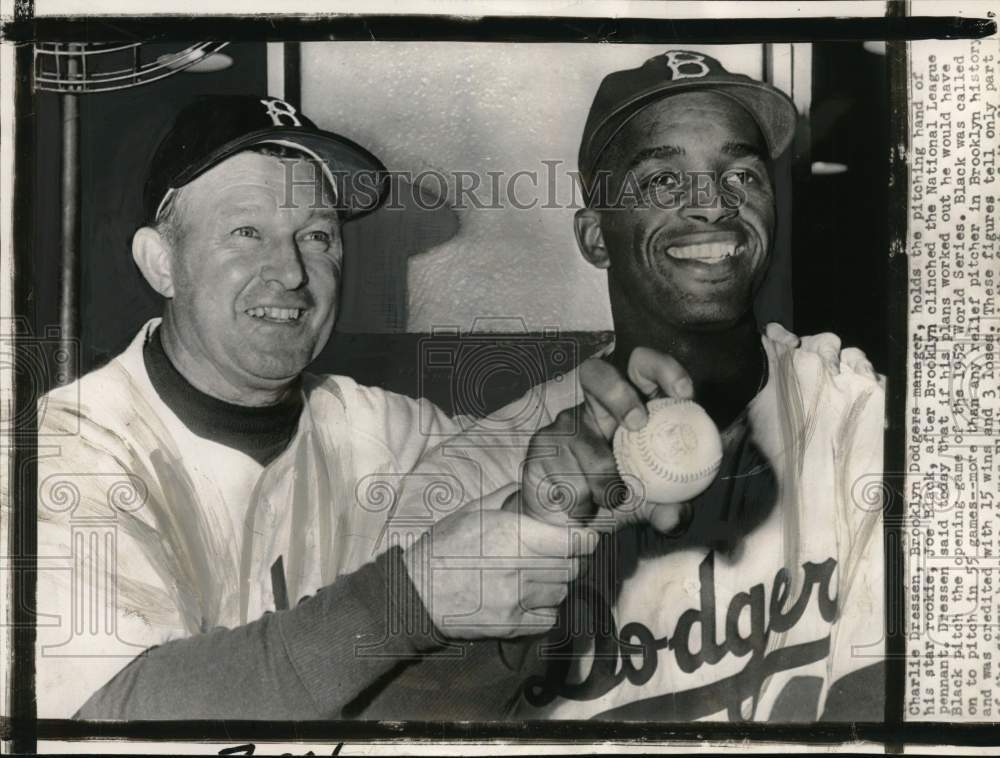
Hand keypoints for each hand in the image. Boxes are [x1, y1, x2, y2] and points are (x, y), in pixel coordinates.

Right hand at [402, 487, 597, 639]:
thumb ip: (508, 497)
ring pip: (562, 591)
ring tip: (538, 575)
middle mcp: (520, 568)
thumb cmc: (444, 547)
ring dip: (557, 582)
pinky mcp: (512, 625)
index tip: (586, 537)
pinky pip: (550, 617)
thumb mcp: (472, 511)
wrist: (418, 592)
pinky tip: (530, 598)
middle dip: (571, 559)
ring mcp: (518, 599)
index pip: (574, 542)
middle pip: (572, 567)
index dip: (586, 539)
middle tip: (559, 554)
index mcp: (513, 534)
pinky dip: (546, 608)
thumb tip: (534, 488)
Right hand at [507, 347, 696, 533]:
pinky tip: (579, 506)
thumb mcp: (647, 506)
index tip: (684, 393)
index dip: (663, 369)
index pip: (643, 369)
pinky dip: (578, 498)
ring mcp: (565, 423)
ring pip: (584, 441)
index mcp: (630, 408)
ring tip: (608, 500)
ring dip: (602, 481)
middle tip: (636, 423)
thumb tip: (675, 515)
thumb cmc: (611, 501)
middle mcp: (595, 408)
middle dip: (618, 392)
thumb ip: (666, 509)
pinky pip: (563, 469)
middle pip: (597, 372)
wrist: (564, 525)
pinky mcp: (542, 443)